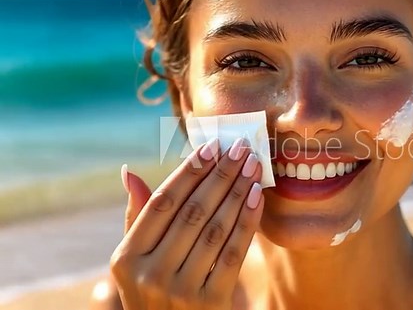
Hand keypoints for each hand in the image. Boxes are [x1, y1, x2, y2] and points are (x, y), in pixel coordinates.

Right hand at [111, 138, 263, 309]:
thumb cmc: (154, 293)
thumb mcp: (135, 264)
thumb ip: (136, 219)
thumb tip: (128, 172)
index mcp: (126, 258)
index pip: (162, 203)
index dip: (188, 172)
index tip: (211, 147)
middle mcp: (149, 274)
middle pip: (192, 211)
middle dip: (219, 175)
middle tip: (240, 148)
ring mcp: (180, 290)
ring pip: (215, 228)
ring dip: (237, 192)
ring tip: (252, 166)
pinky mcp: (210, 302)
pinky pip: (233, 253)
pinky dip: (247, 222)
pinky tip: (257, 198)